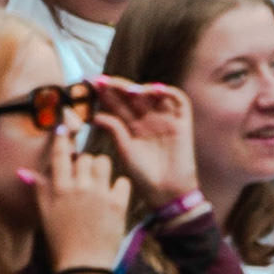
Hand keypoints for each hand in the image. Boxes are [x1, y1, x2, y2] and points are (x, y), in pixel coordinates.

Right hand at [30, 138, 130, 273]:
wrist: (83, 268)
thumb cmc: (60, 241)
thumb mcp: (45, 214)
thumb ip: (38, 188)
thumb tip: (23, 171)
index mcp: (59, 188)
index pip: (60, 153)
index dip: (62, 137)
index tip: (64, 127)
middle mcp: (79, 187)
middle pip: (85, 157)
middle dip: (84, 165)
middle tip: (84, 179)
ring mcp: (99, 194)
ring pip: (104, 162)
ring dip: (101, 170)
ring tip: (99, 184)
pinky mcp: (118, 205)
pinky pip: (122, 180)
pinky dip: (119, 187)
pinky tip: (113, 197)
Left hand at [91, 77, 198, 209]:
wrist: (166, 191)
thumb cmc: (143, 174)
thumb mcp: (125, 150)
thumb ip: (114, 130)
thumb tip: (96, 115)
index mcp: (132, 124)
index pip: (118, 103)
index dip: (107, 93)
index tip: (91, 84)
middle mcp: (147, 118)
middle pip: (133, 95)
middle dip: (118, 87)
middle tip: (103, 82)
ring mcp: (164, 118)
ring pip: (153, 94)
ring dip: (141, 89)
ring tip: (128, 91)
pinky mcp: (182, 122)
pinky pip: (179, 101)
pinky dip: (169, 92)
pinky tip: (155, 90)